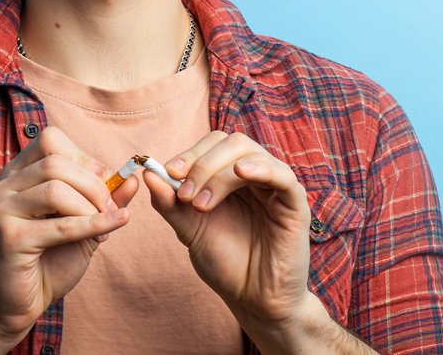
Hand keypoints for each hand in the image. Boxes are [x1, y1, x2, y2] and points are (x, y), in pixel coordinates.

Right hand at [0, 127, 136, 343]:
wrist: (14, 307)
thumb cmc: (47, 261)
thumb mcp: (81, 222)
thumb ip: (104, 199)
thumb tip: (133, 177)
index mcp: (15, 174)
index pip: (51, 140)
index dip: (84, 158)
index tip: (103, 184)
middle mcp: (2, 186)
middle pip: (56, 162)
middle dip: (93, 185)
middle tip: (108, 209)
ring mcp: (0, 210)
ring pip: (55, 188)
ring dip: (89, 207)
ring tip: (101, 227)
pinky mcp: (9, 237)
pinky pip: (60, 225)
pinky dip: (93, 226)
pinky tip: (110, 230)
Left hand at [144, 131, 310, 328]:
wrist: (253, 300)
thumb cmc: (225, 263)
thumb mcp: (189, 230)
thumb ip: (170, 203)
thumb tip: (147, 173)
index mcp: (230, 174)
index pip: (212, 144)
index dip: (190, 153)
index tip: (169, 172)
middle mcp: (254, 174)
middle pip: (230, 142)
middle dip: (201, 163)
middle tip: (185, 195)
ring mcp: (275, 186)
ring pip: (250, 153)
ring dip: (219, 173)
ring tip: (202, 204)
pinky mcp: (295, 203)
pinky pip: (282, 174)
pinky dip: (261, 167)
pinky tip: (241, 173)